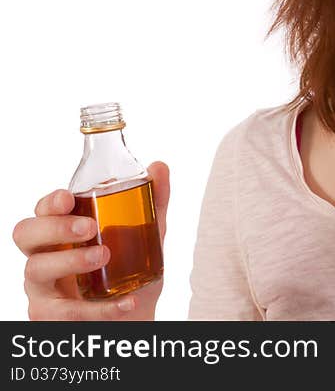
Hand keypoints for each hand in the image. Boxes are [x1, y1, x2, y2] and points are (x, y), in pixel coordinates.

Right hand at [12, 161, 170, 320]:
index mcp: (62, 231)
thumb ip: (152, 201)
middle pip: (26, 234)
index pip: (43, 210)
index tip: (68, 197)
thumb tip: (160, 166)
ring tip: (105, 256)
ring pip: (37, 270)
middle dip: (54, 227)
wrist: (136, 314)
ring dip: (71, 261)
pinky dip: (99, 308)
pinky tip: (127, 301)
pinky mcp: (51, 316)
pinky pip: (66, 312)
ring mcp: (43, 288)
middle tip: (89, 227)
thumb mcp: (147, 233)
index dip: (50, 202)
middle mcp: (44, 255)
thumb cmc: (130, 268)